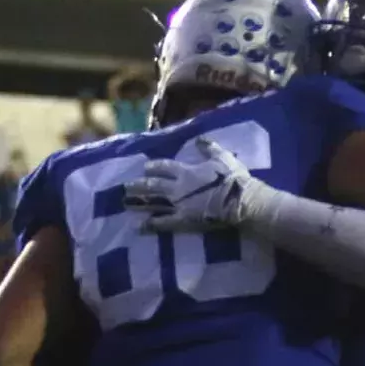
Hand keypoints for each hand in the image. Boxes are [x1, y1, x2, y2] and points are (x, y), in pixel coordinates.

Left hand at [123, 138, 276, 232]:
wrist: (238, 201)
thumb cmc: (232, 179)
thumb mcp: (223, 157)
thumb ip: (209, 148)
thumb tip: (200, 139)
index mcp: (186, 171)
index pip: (165, 167)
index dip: (154, 166)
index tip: (145, 167)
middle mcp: (177, 187)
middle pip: (153, 185)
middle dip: (139, 185)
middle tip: (126, 186)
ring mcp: (178, 204)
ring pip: (153, 202)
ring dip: (138, 202)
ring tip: (126, 203)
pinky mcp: (182, 220)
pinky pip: (163, 222)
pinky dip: (150, 224)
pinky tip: (138, 226)